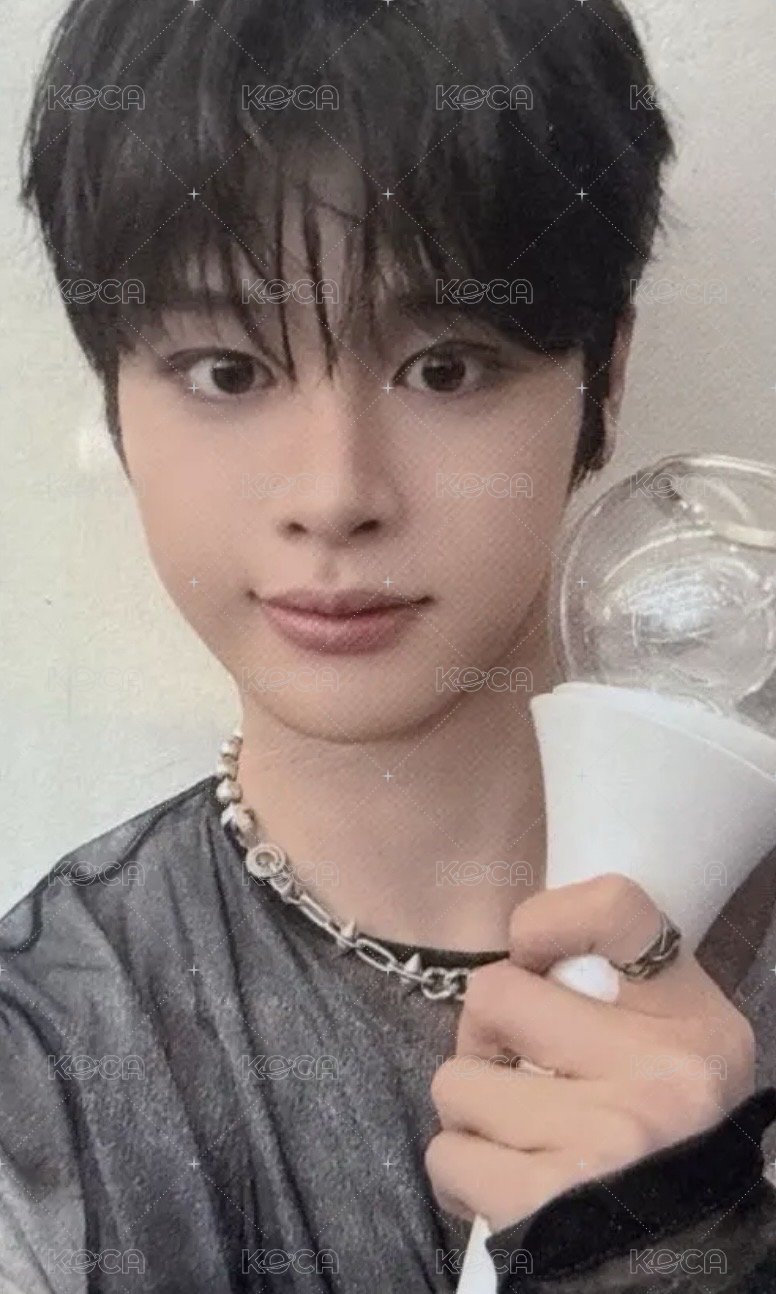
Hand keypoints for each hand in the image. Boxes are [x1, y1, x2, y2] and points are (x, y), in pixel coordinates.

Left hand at [425, 873, 755, 1230]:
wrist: (687, 1256)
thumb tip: (521, 952)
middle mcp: (655, 1075)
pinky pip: (447, 1154)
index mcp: (690, 1021)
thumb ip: (619, 984)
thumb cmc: (669, 1132)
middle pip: (494, 992)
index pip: (613, 908)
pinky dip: (462, 1168)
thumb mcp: (680, 1042)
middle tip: (512, 1061)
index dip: (546, 919)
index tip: (531, 951)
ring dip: (471, 1107)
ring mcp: (600, 1139)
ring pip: (457, 1079)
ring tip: (513, 1128)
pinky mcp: (544, 1202)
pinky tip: (501, 1175)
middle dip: (485, 1032)